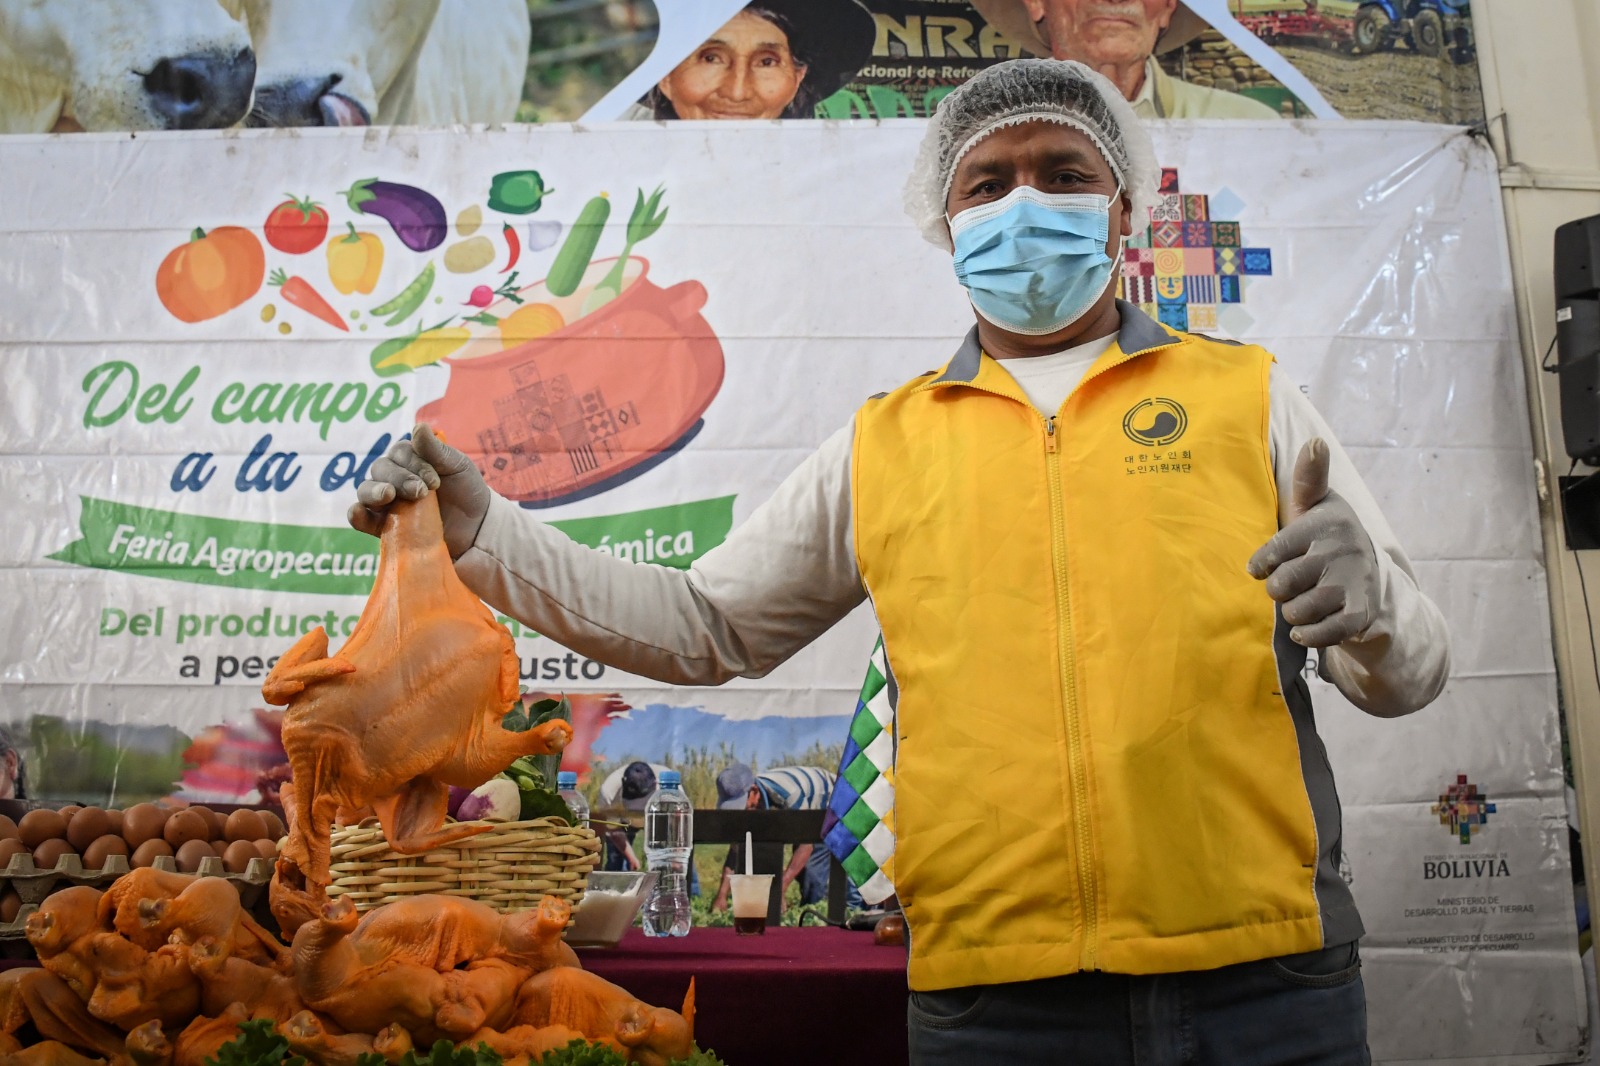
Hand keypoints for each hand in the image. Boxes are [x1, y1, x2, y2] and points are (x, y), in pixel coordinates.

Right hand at [347, 424, 490, 558]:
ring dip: (374, 491)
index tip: (435, 482)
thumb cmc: (466, 491)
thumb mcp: (457, 466)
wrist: (477, 526)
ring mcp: (386, 502)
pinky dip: (356, 514)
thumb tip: (418, 426)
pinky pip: (361, 518)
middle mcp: (393, 477)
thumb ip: (436, 450)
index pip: (399, 453)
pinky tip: (358, 512)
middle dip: (399, 479)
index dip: (414, 464)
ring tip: (388, 495)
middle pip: (380, 470)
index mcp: (410, 459)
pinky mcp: (383, 526)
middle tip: (421, 492)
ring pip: (366, 490)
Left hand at [1247, 438, 1378, 647]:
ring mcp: (1353, 583)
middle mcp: (1342, 550)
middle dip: (1279, 590)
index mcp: (1326, 523)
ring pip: (1298, 610)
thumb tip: (1315, 441)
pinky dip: (1308, 634)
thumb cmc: (1327, 538)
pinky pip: (1322, 633)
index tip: (1261, 567)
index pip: (1272, 552)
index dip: (1261, 565)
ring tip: (1301, 602)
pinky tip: (1305, 627)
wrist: (1371, 578)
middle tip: (1290, 584)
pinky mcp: (1360, 613)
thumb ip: (1309, 478)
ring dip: (1292, 612)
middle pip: (1281, 585)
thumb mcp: (1316, 506)